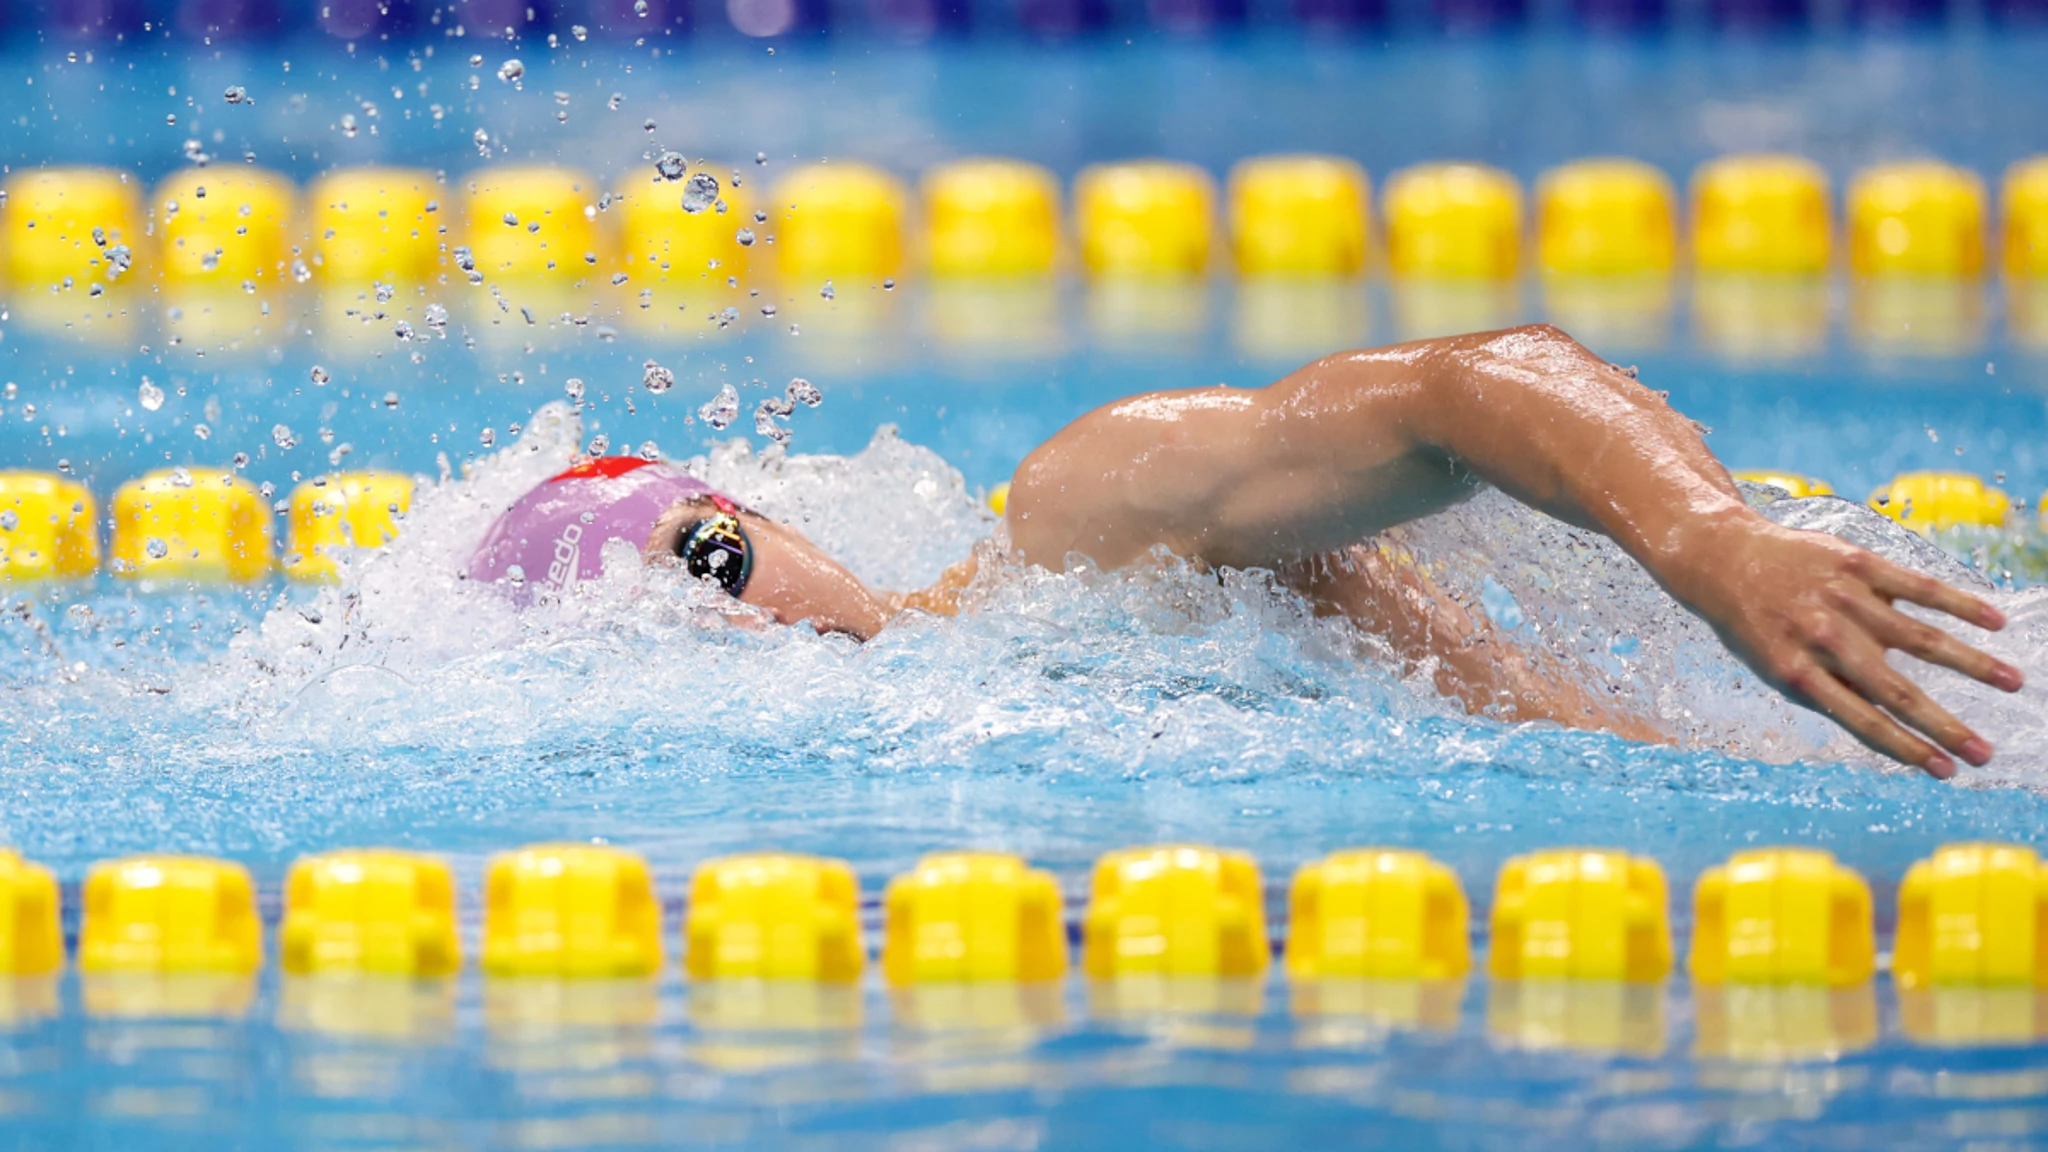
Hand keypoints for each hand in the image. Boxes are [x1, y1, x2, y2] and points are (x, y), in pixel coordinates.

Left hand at [1681, 517, 2024, 777]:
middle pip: (1897, 690)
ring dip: (1972, 663)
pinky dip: (1959, 604)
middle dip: (1945, 726)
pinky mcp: (1858, 564)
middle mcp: (1824, 638)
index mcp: (1798, 673)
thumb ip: (1829, 691)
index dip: (1907, 750)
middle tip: (1984, 753)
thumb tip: (1890, 722)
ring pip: (1921, 637)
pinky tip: (1994, 622)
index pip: (1863, 721)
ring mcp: (1844, 599)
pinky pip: (1918, 587)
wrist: (1723, 557)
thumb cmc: (1752, 623)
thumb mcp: (1774, 668)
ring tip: (2012, 682)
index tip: (1945, 772)